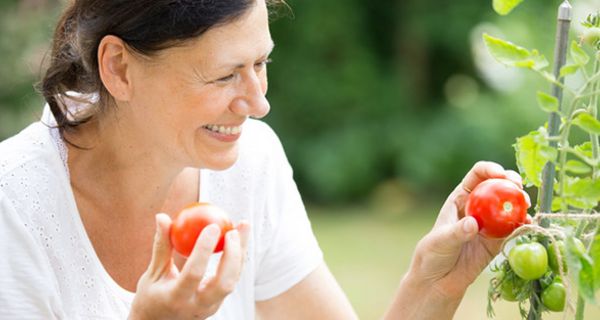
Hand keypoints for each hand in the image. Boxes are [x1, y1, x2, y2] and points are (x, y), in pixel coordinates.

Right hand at [129, 213, 249, 319]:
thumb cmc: (151, 296)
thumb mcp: (152, 273)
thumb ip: (161, 246)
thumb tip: (162, 217)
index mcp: (175, 298)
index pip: (194, 274)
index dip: (204, 250)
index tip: (212, 226)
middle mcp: (197, 306)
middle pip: (224, 283)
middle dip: (233, 255)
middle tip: (233, 230)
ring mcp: (210, 307)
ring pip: (232, 281)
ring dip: (241, 253)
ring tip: (243, 225)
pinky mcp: (218, 303)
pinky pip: (232, 279)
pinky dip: (237, 258)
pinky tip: (239, 237)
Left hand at [409, 161, 530, 298]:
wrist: (439, 280)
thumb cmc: (432, 255)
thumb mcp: (441, 241)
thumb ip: (457, 232)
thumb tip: (474, 223)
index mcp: (460, 198)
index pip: (476, 176)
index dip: (489, 170)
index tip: (500, 174)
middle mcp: (477, 207)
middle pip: (497, 187)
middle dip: (511, 181)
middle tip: (518, 188)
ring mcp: (490, 223)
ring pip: (509, 206)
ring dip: (520, 202)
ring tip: (526, 204)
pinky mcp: (498, 240)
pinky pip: (513, 229)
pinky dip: (523, 225)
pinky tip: (528, 224)